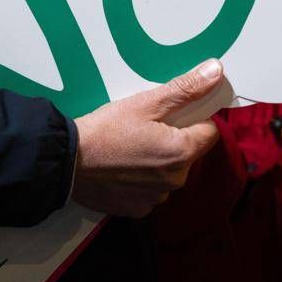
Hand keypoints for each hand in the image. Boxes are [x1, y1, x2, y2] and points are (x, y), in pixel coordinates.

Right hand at [70, 60, 224, 217]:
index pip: (210, 131)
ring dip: (158, 161)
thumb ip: (185, 89)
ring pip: (170, 172)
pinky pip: (151, 190)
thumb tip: (216, 72)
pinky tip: (121, 167)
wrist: (65, 162)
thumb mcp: (146, 103)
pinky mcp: (138, 209)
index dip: (193, 118)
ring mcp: (157, 198)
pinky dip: (141, 179)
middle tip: (143, 127)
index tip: (169, 114)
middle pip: (189, 153)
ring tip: (129, 147)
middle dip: (173, 139)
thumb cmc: (104, 130)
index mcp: (182, 153)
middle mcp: (175, 181)